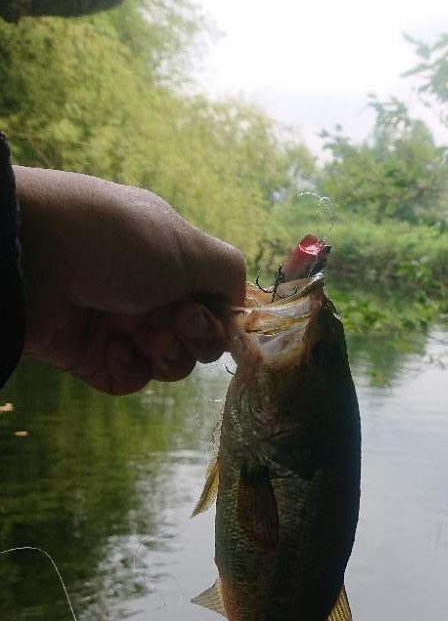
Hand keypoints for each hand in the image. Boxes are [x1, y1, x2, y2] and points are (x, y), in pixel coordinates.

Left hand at [14, 167, 245, 394]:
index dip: (221, 316)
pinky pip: (129, 378)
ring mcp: (117, 325)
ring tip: (148, 338)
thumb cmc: (117, 241)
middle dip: (197, 337)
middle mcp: (146, 292)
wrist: (34, 254)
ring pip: (167, 362)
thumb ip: (226, 271)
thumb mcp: (185, 245)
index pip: (211, 300)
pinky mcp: (90, 357)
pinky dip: (131, 369)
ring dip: (168, 357)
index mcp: (168, 259)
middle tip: (179, 324)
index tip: (218, 317)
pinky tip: (117, 348)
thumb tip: (241, 300)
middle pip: (195, 337)